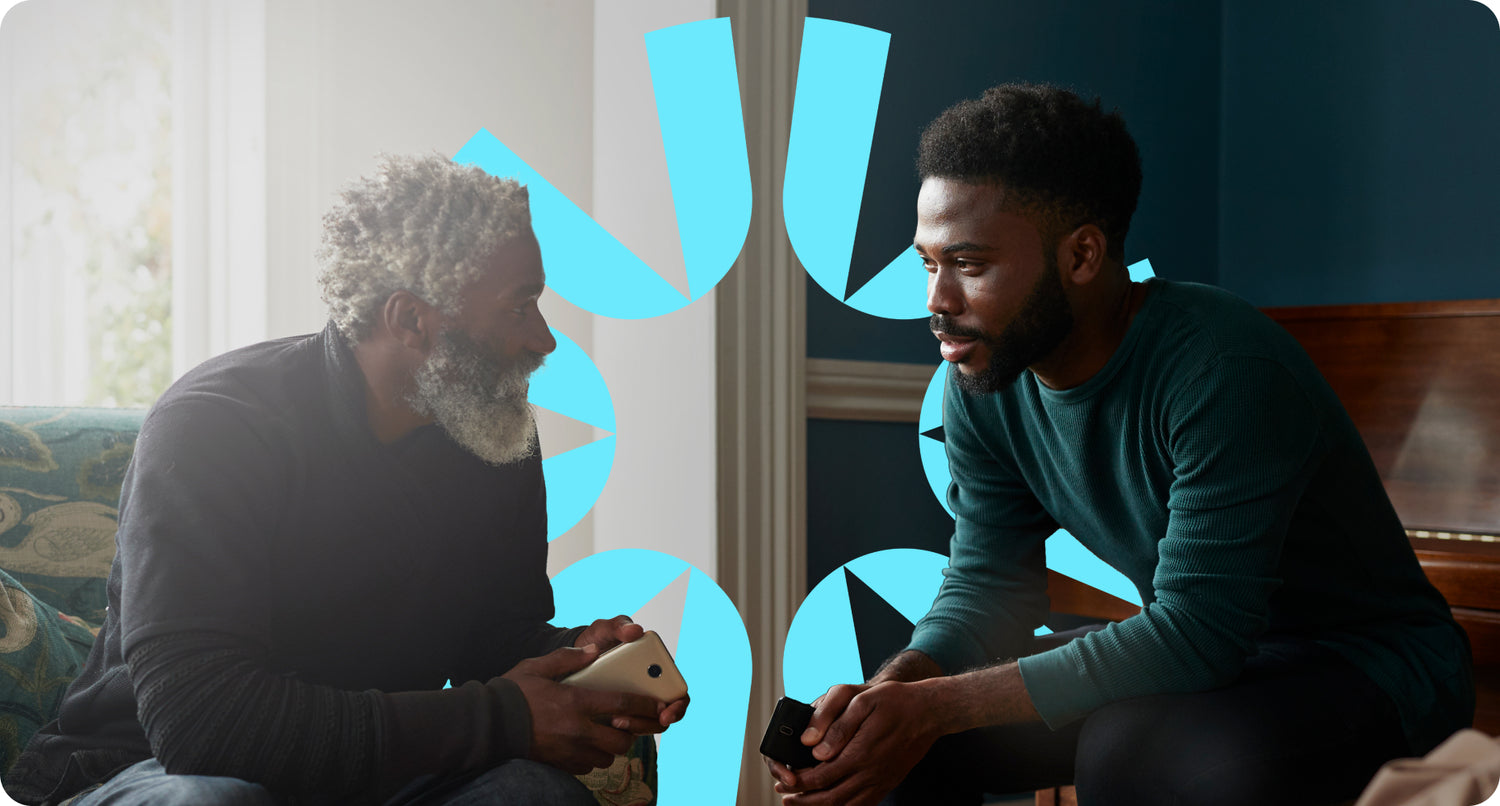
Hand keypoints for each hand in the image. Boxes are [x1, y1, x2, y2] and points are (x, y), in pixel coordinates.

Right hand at [503, 645, 663, 773]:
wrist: (488, 726)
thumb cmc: (512, 693)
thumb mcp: (536, 667)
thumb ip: (567, 658)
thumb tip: (592, 652)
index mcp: (575, 701)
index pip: (622, 704)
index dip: (645, 705)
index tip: (658, 705)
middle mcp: (577, 729)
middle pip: (621, 740)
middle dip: (630, 733)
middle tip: (624, 722)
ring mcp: (569, 750)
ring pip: (607, 757)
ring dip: (611, 747)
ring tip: (604, 733)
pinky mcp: (560, 764)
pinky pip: (588, 767)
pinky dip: (592, 758)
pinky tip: (585, 745)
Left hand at [574, 616, 690, 729]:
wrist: (573, 657)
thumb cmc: (597, 640)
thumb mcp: (604, 630)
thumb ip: (618, 626)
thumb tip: (636, 630)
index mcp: (657, 668)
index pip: (679, 692)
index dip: (678, 706)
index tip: (665, 713)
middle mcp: (651, 689)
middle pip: (664, 716)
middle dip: (650, 723)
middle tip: (628, 721)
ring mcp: (635, 704)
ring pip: (646, 726)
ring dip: (634, 727)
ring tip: (613, 720)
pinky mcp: (619, 715)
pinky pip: (626, 732)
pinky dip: (619, 731)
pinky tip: (604, 724)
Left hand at [767, 681, 944, 805]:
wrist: (930, 712)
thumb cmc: (895, 701)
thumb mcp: (862, 701)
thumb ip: (836, 725)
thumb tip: (813, 747)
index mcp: (859, 754)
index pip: (820, 777)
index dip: (799, 781)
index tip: (784, 780)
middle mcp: (870, 773)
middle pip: (830, 798)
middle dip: (804, 800)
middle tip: (786, 798)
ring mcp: (881, 781)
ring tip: (803, 804)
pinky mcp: (888, 782)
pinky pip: (864, 804)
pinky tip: (835, 804)